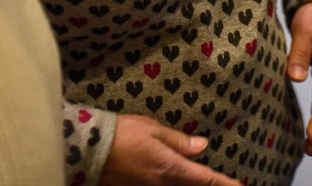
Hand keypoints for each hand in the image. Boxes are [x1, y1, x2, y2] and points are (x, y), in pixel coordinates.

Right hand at [101, 115, 241, 185]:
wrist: (86, 149)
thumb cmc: (121, 134)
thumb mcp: (153, 130)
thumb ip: (179, 142)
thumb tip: (202, 146)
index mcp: (171, 168)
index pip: (206, 179)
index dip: (225, 184)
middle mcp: (162, 185)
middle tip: (225, 184)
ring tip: (201, 181)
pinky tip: (174, 181)